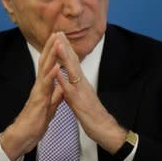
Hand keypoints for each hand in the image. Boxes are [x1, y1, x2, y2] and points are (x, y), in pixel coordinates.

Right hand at [0, 33, 63, 160]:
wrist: (23, 137)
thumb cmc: (35, 122)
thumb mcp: (49, 107)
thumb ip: (55, 96)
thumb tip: (61, 87)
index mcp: (43, 87)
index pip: (49, 66)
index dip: (54, 53)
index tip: (59, 39)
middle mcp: (39, 86)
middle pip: (45, 62)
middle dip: (51, 47)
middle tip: (57, 31)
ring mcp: (38, 92)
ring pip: (45, 70)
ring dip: (51, 55)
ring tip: (57, 42)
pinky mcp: (38, 101)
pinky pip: (45, 86)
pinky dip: (51, 75)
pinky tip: (56, 66)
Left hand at [55, 32, 126, 153]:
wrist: (104, 129)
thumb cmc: (92, 115)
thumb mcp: (80, 98)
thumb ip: (73, 89)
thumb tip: (66, 81)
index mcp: (81, 83)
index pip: (72, 62)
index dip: (65, 49)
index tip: (59, 36)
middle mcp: (82, 83)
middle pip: (73, 61)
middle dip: (65, 46)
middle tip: (58, 31)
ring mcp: (81, 91)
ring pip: (72, 71)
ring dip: (65, 57)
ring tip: (58, 44)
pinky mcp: (79, 102)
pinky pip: (70, 90)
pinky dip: (63, 80)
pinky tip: (57, 71)